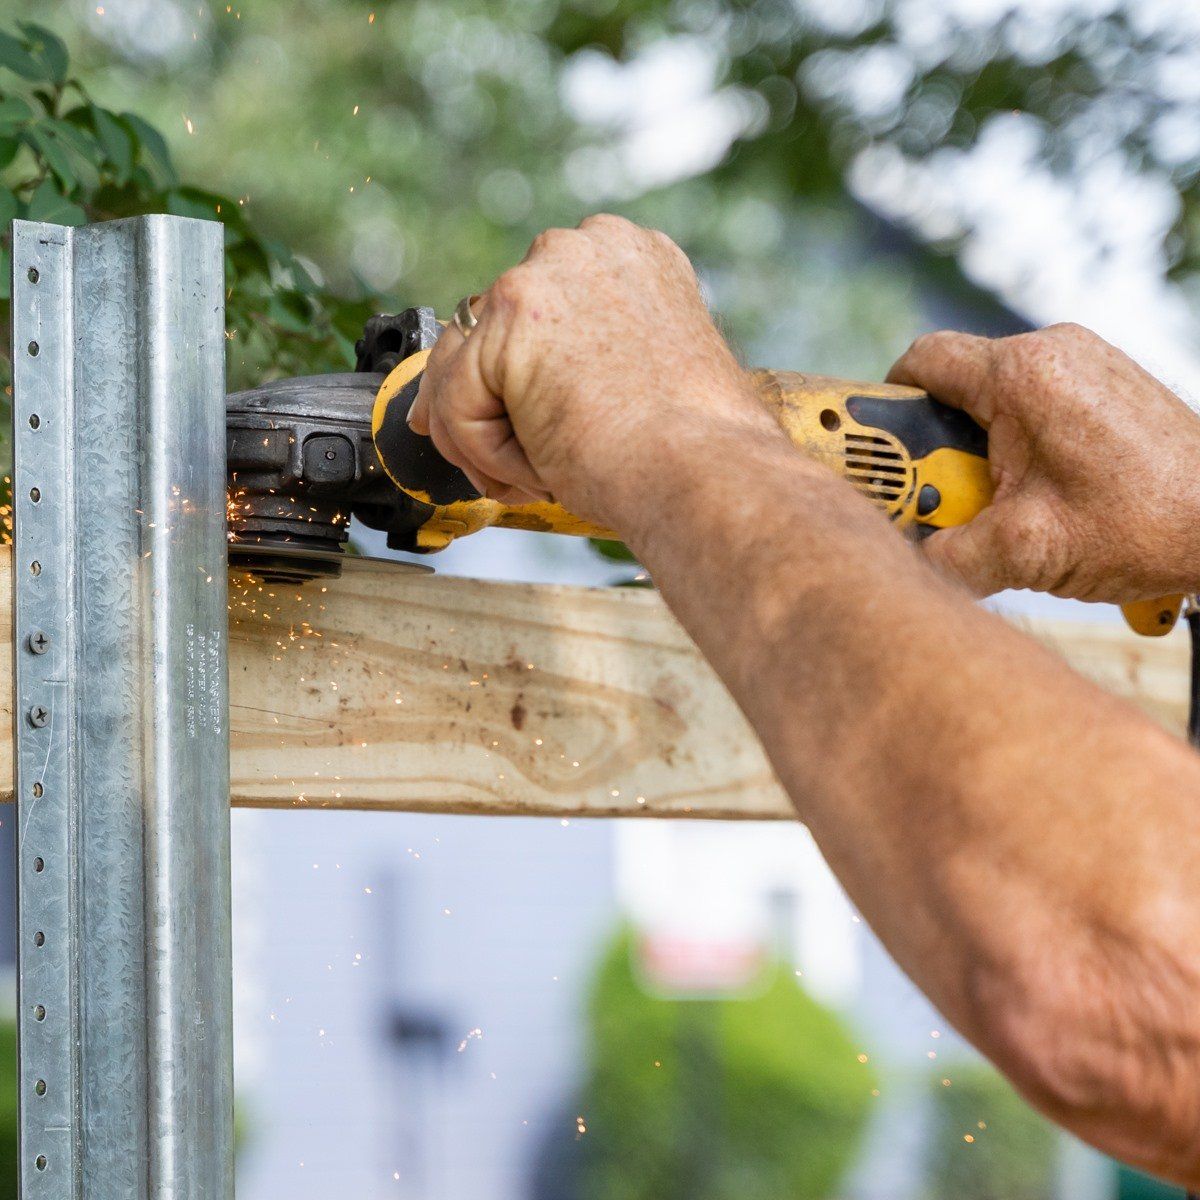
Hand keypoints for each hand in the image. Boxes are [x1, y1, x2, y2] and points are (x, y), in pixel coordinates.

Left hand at [407, 214, 767, 529]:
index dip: (520, 380)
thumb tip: (534, 387)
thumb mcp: (647, 381)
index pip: (536, 311)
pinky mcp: (509, 316)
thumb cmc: (692, 453)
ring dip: (488, 442)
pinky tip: (540, 474)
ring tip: (542, 482)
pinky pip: (457, 404)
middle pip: (486, 331)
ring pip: (464, 372)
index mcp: (629, 258)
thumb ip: (591, 360)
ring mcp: (544, 273)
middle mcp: (585, 248)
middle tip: (518, 470)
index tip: (533, 430)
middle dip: (485, 407)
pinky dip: (486, 456)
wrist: (703, 475)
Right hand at [887, 323, 1199, 602]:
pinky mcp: (1103, 383)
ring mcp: (1084, 363)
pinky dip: (1015, 446)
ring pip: (994, 397)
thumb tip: (906, 562)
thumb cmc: (1147, 525)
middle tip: (941, 495)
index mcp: (1023, 375)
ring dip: (978, 450)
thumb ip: (949, 556)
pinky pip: (1033, 404)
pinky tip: (1034, 493)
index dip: (886, 405)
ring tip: (996, 502)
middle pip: (955, 384)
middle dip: (937, 446)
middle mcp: (1053, 352)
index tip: (877, 451)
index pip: (921, 361)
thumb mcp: (1028, 552)